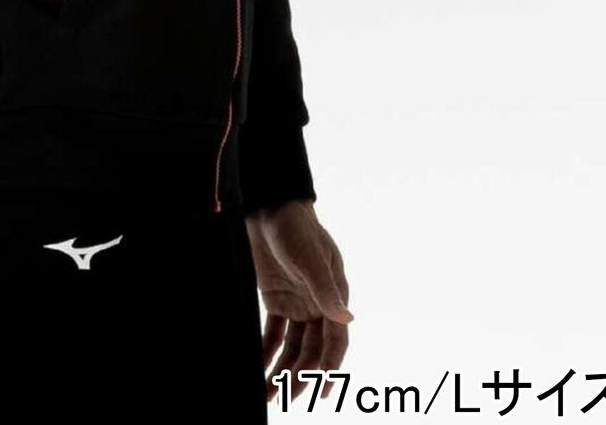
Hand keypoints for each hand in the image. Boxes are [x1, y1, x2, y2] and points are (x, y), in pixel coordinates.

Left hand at [245, 200, 352, 402]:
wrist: (268, 207)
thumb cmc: (295, 228)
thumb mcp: (310, 258)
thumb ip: (325, 289)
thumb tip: (348, 319)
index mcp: (334, 295)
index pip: (335, 340)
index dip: (330, 368)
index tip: (322, 394)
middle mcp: (317, 304)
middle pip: (312, 349)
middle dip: (301, 375)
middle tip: (287, 398)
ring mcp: (296, 302)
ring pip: (293, 346)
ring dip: (282, 368)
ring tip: (268, 393)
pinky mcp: (276, 298)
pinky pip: (273, 332)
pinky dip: (267, 350)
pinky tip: (257, 368)